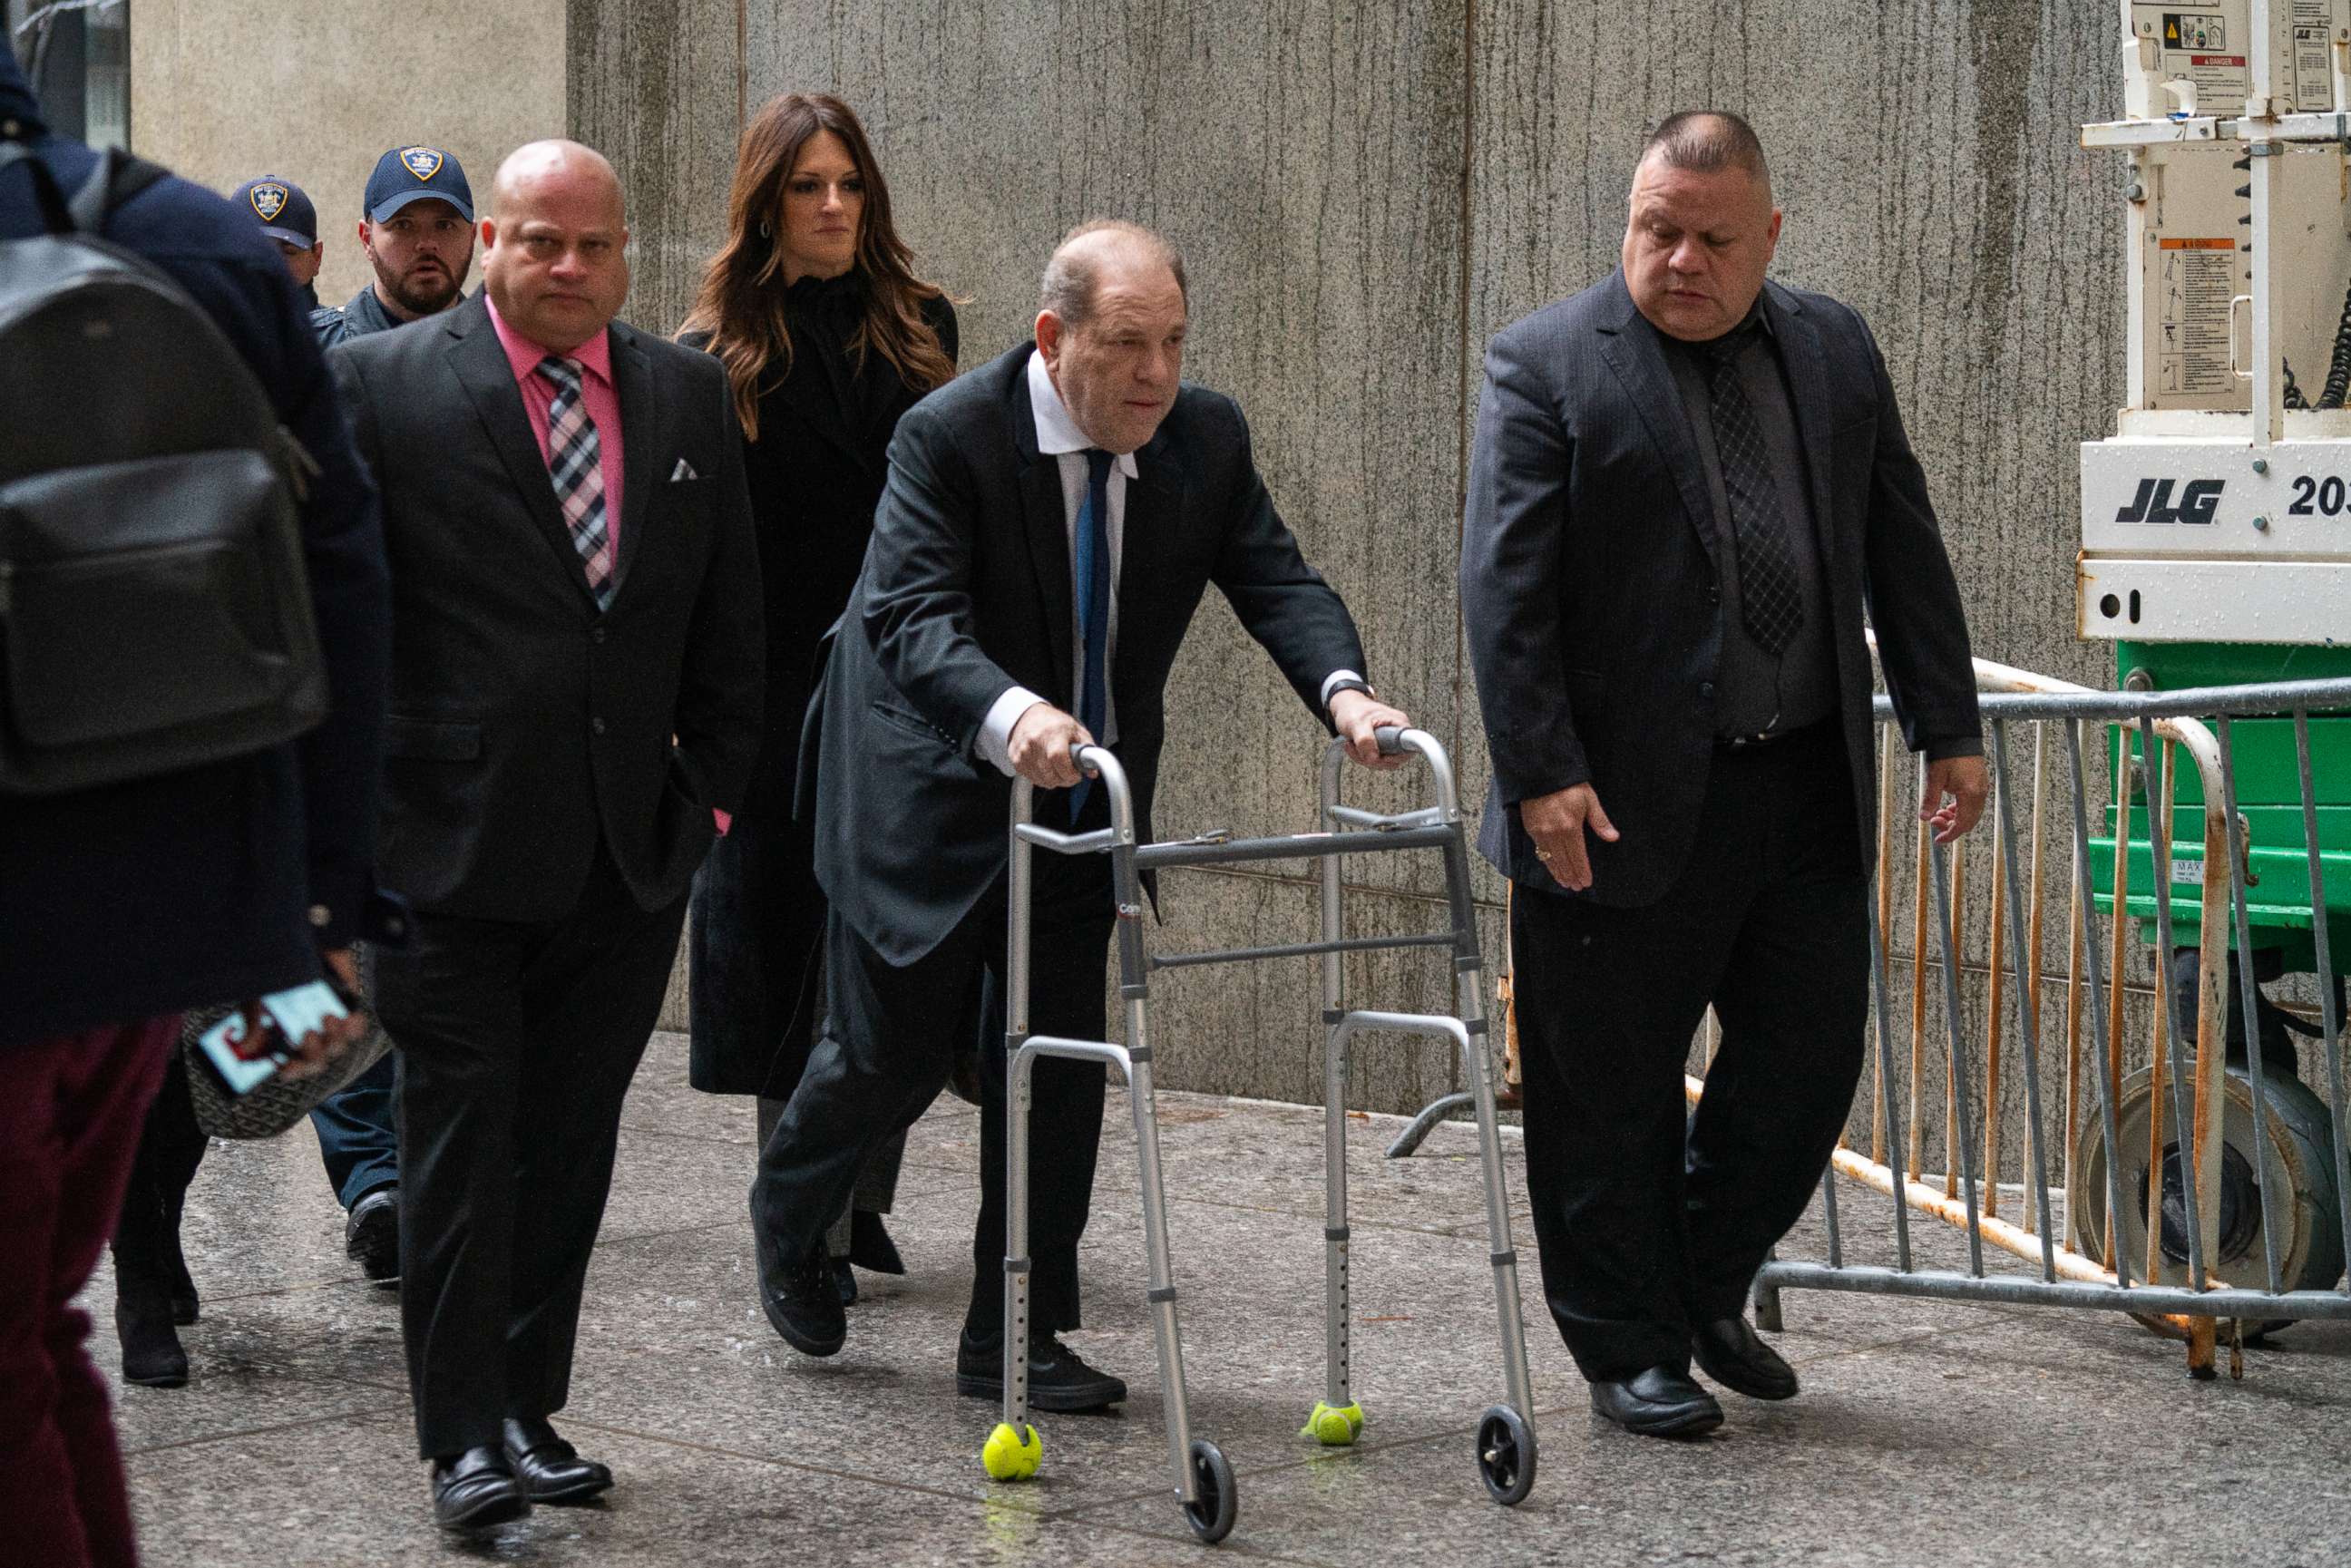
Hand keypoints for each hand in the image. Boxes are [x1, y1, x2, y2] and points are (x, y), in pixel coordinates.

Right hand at [245, 947, 369, 1081]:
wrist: (298, 938)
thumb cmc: (274, 970)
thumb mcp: (258, 995)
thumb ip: (255, 1020)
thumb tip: (247, 1045)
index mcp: (285, 1036)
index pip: (293, 1065)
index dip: (292, 1071)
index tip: (286, 1066)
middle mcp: (308, 1033)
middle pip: (318, 1061)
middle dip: (314, 1054)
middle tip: (308, 1034)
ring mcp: (329, 1021)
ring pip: (338, 1046)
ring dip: (334, 1039)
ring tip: (328, 1018)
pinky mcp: (348, 1007)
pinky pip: (356, 1028)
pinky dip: (355, 1027)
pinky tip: (350, 1019)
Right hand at [1007, 702, 1093, 788]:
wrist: (1029, 716)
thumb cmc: (1054, 724)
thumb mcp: (1076, 730)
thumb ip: (1087, 750)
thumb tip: (1092, 771)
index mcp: (1054, 731)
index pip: (1058, 758)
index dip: (1069, 773)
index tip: (1076, 775)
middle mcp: (1035, 740)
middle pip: (1050, 774)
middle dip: (1064, 779)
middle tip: (1070, 773)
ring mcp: (1023, 751)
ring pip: (1042, 780)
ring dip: (1053, 780)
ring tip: (1057, 768)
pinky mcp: (1015, 759)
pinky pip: (1032, 779)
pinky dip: (1041, 778)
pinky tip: (1045, 767)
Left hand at [1330, 689, 1411, 768]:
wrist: (1346, 708)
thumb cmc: (1353, 710)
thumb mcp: (1356, 722)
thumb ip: (1365, 740)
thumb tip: (1373, 759)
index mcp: (1399, 723)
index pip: (1411, 746)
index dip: (1397, 756)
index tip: (1380, 756)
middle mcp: (1399, 733)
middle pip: (1396, 759)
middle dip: (1374, 759)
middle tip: (1356, 747)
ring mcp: (1392, 742)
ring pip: (1385, 763)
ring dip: (1365, 759)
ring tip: (1352, 744)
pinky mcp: (1384, 748)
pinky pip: (1378, 761)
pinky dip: (1364, 758)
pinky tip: (1354, 747)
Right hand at [1520, 782, 1618, 891]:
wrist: (1541, 773)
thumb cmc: (1568, 785)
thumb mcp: (1589, 799)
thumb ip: (1600, 821)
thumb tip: (1613, 837)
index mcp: (1570, 828)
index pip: (1578, 857)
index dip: (1583, 871)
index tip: (1587, 882)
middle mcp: (1554, 834)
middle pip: (1564, 862)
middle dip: (1572, 876)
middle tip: (1577, 887)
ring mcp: (1540, 833)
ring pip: (1550, 860)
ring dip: (1559, 873)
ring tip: (1566, 883)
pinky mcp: (1531, 829)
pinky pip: (1540, 852)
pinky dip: (1547, 863)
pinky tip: (1552, 867)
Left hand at [1920, 754, 1989, 844]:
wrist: (1958, 736)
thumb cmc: (1947, 754)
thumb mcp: (1934, 778)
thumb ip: (1930, 799)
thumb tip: (1924, 817)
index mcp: (1971, 794)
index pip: (1963, 824)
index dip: (1950, 834)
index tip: (1938, 840)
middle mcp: (1980, 793)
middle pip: (1969, 821)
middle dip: (1951, 826)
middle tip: (1934, 821)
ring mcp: (1982, 788)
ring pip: (1971, 813)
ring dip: (1955, 817)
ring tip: (1939, 812)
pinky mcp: (1979, 783)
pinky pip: (1972, 804)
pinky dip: (1960, 809)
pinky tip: (1948, 806)